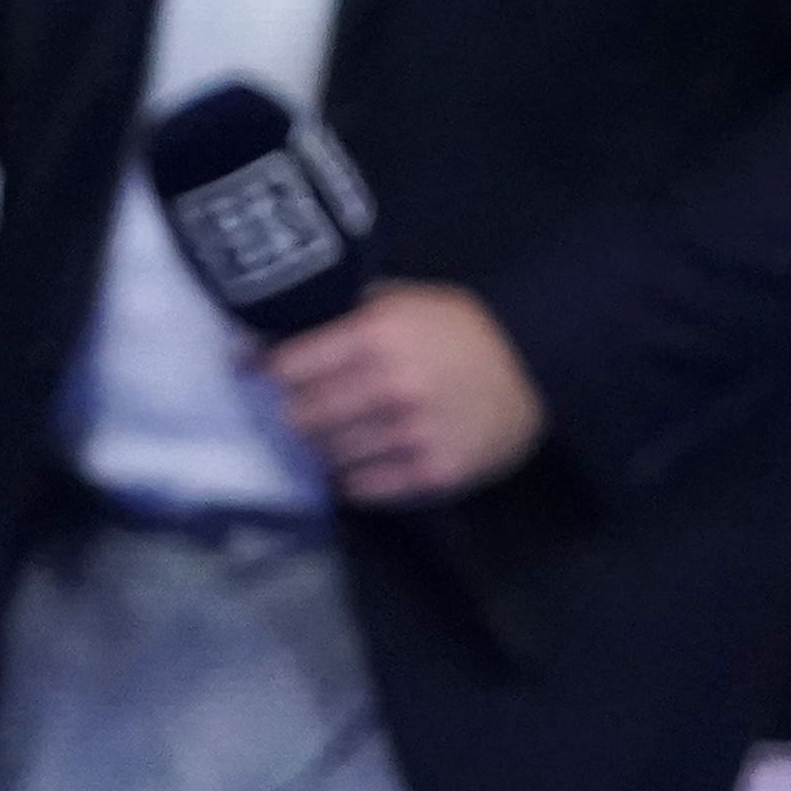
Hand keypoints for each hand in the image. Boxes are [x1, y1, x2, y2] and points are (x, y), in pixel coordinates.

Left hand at [263, 283, 545, 506]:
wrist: (540, 369)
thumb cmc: (463, 331)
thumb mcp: (406, 302)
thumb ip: (339, 314)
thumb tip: (250, 344)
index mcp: (380, 334)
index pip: (287, 367)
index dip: (274, 371)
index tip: (274, 376)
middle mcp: (392, 386)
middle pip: (300, 417)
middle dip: (300, 412)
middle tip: (314, 408)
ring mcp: (413, 434)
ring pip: (327, 456)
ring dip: (329, 446)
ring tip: (350, 431)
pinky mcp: (433, 472)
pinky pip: (361, 488)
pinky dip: (356, 475)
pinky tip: (372, 456)